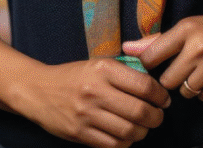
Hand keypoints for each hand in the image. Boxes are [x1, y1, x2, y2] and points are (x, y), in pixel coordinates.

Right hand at [16, 58, 170, 147]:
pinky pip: (113, 145)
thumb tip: (156, 80)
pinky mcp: (79, 133)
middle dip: (156, 117)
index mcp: (103, 69)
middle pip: (140, 111)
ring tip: (142, 127)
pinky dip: (125, 143)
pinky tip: (125, 135)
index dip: (160, 95)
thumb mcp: (99, 63)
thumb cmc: (75, 75)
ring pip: (129, 131)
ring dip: (142, 132)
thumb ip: (126, 69)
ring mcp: (86, 114)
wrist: (39, 90)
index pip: (144, 85)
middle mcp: (95, 90)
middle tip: (157, 116)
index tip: (163, 99)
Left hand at [122, 14, 202, 102]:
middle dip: (172, 79)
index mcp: (187, 29)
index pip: (152, 56)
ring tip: (199, 73)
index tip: (154, 66)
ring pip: (184, 91)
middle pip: (167, 80)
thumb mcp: (192, 26)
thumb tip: (127, 48)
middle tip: (183, 69)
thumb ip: (159, 40)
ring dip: (189, 86)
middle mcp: (198, 47)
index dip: (149, 66)